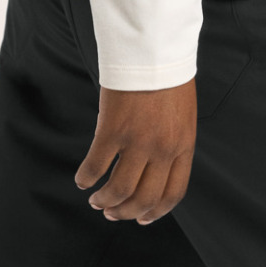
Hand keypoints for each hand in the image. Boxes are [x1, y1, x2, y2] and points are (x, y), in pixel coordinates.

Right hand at [74, 80, 196, 224]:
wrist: (154, 47)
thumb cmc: (168, 75)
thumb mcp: (182, 114)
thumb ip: (173, 142)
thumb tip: (155, 167)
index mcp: (183, 146)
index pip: (172, 194)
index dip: (155, 213)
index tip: (141, 219)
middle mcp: (163, 149)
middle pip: (144, 199)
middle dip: (125, 212)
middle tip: (111, 212)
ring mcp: (138, 141)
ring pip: (119, 190)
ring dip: (105, 201)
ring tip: (96, 200)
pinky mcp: (113, 129)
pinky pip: (96, 165)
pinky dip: (87, 177)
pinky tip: (82, 179)